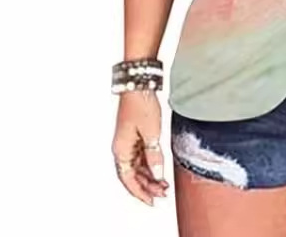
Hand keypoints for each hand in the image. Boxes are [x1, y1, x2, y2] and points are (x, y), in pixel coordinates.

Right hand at [111, 90, 167, 205]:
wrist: (139, 84)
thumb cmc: (141, 104)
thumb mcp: (151, 132)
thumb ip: (154, 154)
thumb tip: (157, 173)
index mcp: (121, 150)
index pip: (128, 179)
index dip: (140, 192)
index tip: (152, 201)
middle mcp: (122, 148)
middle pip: (132, 174)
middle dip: (147, 186)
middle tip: (163, 193)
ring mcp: (128, 141)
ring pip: (137, 166)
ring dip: (149, 176)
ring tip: (164, 184)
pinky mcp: (135, 134)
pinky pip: (140, 156)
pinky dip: (149, 164)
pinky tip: (159, 168)